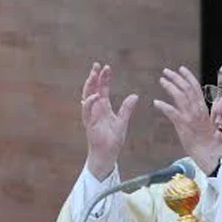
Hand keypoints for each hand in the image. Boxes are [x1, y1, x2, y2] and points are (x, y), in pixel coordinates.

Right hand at [81, 62, 138, 179]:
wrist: (107, 155)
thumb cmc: (113, 141)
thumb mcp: (122, 122)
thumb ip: (127, 109)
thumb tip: (135, 95)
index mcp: (103, 107)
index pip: (102, 89)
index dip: (103, 78)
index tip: (106, 67)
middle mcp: (95, 110)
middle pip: (92, 89)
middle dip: (93, 77)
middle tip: (96, 65)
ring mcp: (91, 116)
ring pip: (86, 97)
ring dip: (89, 86)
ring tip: (93, 75)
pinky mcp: (89, 125)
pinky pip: (87, 112)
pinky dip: (90, 103)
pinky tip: (96, 95)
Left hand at [153, 66, 221, 173]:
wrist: (207, 150)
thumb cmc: (204, 137)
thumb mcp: (202, 119)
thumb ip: (195, 109)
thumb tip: (188, 100)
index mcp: (202, 106)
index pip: (195, 87)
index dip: (188, 76)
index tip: (180, 68)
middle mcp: (197, 108)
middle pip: (186, 88)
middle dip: (176, 77)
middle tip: (166, 71)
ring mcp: (190, 116)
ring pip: (180, 96)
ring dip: (170, 87)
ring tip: (161, 80)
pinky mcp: (183, 124)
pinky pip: (172, 112)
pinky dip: (164, 106)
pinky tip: (156, 102)